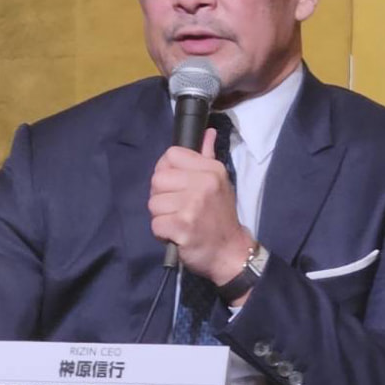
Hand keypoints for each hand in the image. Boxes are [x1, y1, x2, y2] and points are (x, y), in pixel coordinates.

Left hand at [149, 128, 253, 285]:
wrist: (230, 253)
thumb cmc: (220, 216)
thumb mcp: (220, 182)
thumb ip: (208, 156)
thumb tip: (207, 132)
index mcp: (211, 169)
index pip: (171, 155)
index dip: (167, 170)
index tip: (176, 185)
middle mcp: (203, 183)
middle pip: (157, 179)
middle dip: (162, 196)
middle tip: (177, 208)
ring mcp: (193, 205)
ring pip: (153, 203)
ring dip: (161, 216)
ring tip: (178, 222)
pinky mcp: (182, 227)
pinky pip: (155, 223)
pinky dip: (162, 233)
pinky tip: (176, 234)